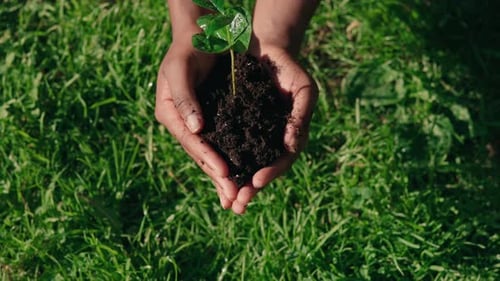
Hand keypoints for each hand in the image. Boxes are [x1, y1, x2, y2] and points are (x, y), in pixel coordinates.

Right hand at [155, 42, 238, 208]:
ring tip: (238, 199)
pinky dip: (233, 160)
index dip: (208, 158)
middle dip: (218, 177)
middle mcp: (184, 123)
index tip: (224, 174)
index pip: (191, 141)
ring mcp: (198, 124)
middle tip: (234, 199)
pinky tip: (243, 176)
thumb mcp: (180, 68)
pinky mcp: (215, 120)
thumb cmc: (188, 49)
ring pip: (213, 154)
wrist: (203, 37)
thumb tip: (196, 129)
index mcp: (170, 114)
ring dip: (225, 177)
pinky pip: (225, 144)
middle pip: (202, 154)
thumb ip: (185, 97)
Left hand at [229, 45, 317, 213]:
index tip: (256, 182)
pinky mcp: (233, 126)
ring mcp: (252, 134)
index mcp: (289, 135)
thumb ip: (300, 117)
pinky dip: (221, 162)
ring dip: (234, 183)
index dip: (271, 172)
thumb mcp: (303, 89)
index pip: (282, 160)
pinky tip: (211, 174)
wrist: (264, 49)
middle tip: (237, 205)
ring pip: (243, 164)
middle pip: (261, 169)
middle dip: (249, 188)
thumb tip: (291, 146)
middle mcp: (270, 139)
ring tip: (225, 201)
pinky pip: (226, 147)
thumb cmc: (288, 69)